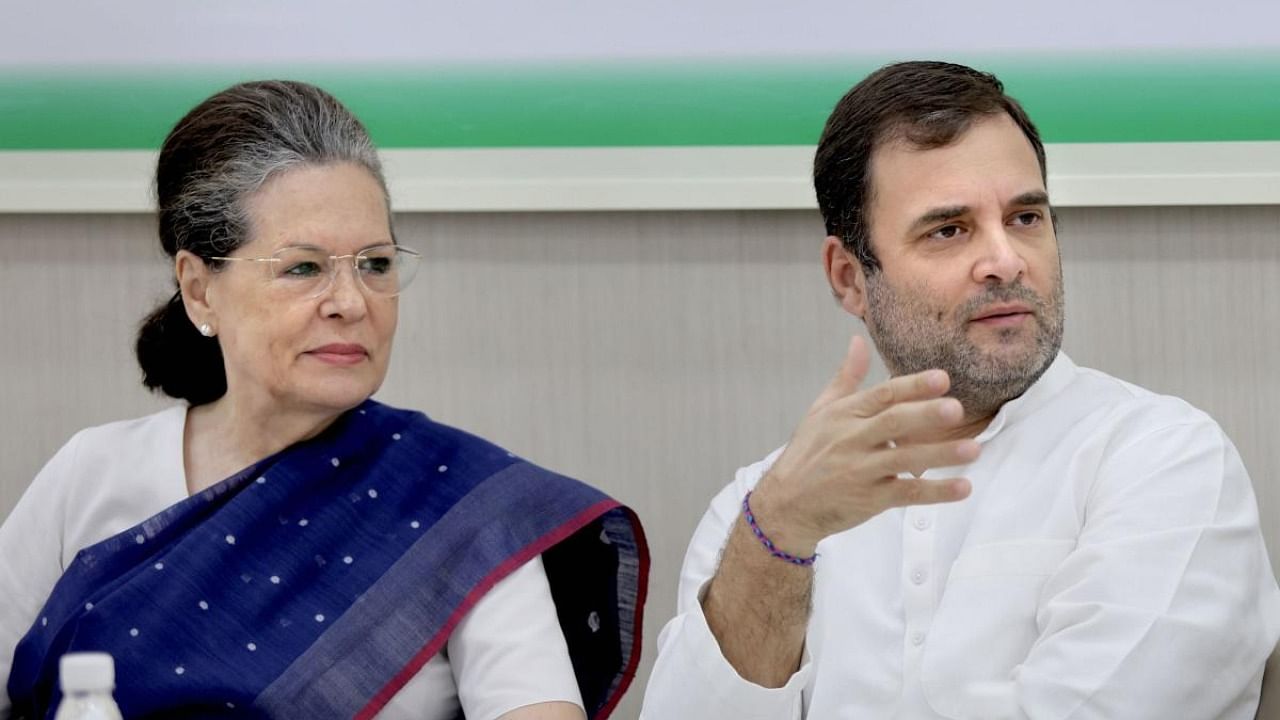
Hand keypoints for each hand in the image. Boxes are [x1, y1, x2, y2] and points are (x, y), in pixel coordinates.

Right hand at [750, 335, 978, 554]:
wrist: (786, 504)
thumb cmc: (807, 454)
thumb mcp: (821, 411)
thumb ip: (846, 377)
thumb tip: (858, 340)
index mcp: (844, 415)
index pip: (882, 396)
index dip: (912, 386)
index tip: (942, 378)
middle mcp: (852, 440)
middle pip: (893, 423)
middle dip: (924, 415)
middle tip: (955, 409)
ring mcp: (861, 471)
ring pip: (904, 460)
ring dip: (939, 454)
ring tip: (973, 448)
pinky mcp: (870, 500)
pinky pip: (906, 494)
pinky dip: (935, 492)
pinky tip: (963, 486)